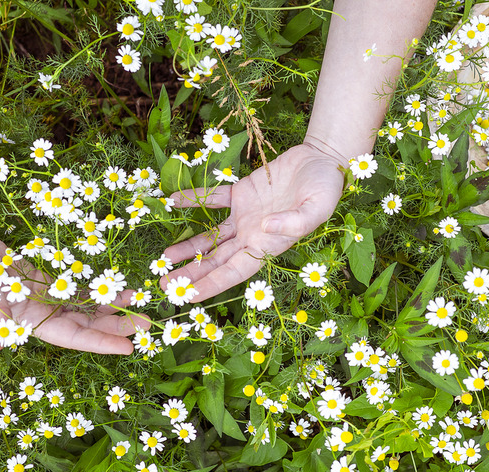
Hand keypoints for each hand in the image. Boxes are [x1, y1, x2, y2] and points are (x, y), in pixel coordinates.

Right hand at [0, 231, 149, 354]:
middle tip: (147, 323)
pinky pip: (80, 291)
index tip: (129, 346)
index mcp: (33, 324)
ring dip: (113, 309)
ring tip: (141, 305)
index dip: (102, 343)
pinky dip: (99, 292)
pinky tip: (120, 290)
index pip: (75, 338)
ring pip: (88, 309)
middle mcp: (44, 316)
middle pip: (89, 325)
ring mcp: (48, 299)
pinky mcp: (49, 282)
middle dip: (117, 325)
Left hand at [159, 142, 345, 300]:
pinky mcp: (241, 193)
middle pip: (216, 261)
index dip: (211, 285)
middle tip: (165, 284)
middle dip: (192, 274)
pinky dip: (192, 200)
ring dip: (187, 247)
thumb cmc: (326, 189)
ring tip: (162, 258)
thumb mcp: (318, 208)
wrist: (322, 159)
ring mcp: (244, 216)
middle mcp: (252, 236)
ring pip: (210, 237)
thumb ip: (295, 221)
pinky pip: (212, 199)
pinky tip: (173, 202)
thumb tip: (265, 228)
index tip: (188, 295)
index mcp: (269, 246)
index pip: (234, 272)